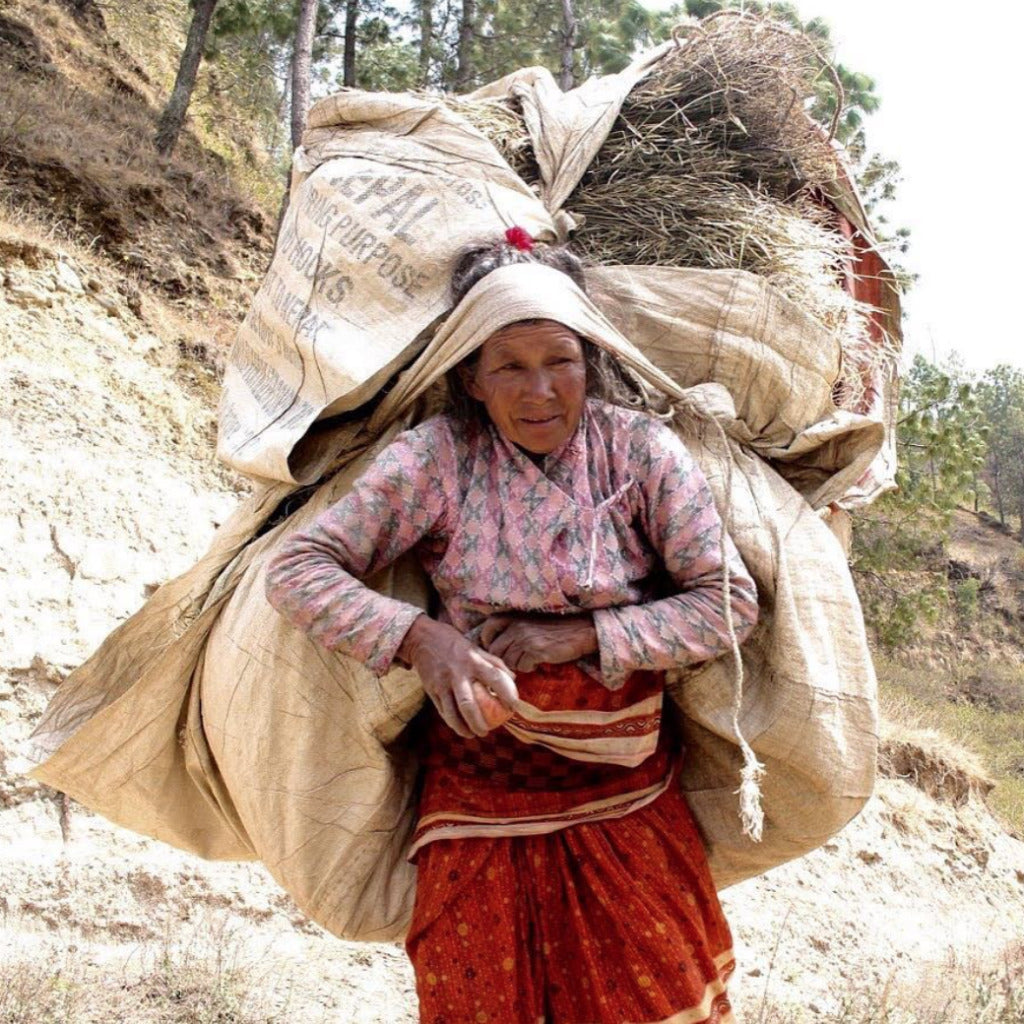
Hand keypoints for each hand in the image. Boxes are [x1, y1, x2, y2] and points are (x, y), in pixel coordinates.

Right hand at [398, 616, 517, 737]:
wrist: (422, 638)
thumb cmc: (455, 644)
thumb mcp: (475, 647)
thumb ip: (494, 662)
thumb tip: (513, 678)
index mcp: (473, 660)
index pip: (494, 678)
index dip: (507, 693)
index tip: (515, 707)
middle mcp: (457, 673)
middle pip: (469, 704)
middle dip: (479, 722)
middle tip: (488, 731)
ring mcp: (442, 683)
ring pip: (453, 712)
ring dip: (464, 728)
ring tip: (474, 734)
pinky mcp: (431, 689)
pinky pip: (443, 711)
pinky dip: (453, 722)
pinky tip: (460, 728)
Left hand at [479, 613, 597, 672]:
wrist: (580, 631)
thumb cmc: (555, 629)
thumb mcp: (530, 623)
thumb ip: (513, 629)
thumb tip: (495, 647)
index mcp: (515, 617)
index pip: (488, 627)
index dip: (487, 640)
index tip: (493, 648)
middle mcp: (517, 626)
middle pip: (495, 649)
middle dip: (502, 658)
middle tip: (514, 660)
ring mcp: (526, 638)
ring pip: (508, 661)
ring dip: (517, 664)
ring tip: (529, 659)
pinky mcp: (536, 651)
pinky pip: (522, 667)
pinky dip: (529, 667)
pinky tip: (538, 661)